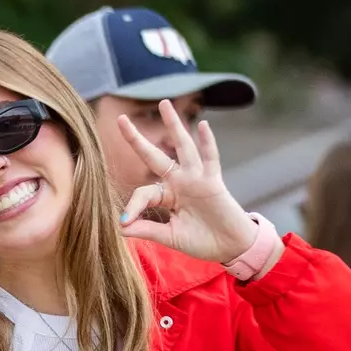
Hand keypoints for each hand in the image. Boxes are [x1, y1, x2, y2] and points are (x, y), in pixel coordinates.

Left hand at [116, 102, 270, 264]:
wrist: (230, 247)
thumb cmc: (201, 241)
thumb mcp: (170, 237)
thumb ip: (147, 230)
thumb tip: (120, 227)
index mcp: (166, 196)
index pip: (144, 193)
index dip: (133, 206)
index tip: (125, 222)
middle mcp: (179, 182)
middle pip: (155, 156)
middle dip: (137, 139)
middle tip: (120, 119)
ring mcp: (196, 179)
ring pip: (183, 147)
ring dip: (174, 125)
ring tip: (164, 103)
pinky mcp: (213, 182)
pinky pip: (211, 159)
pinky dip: (208, 142)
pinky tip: (202, 125)